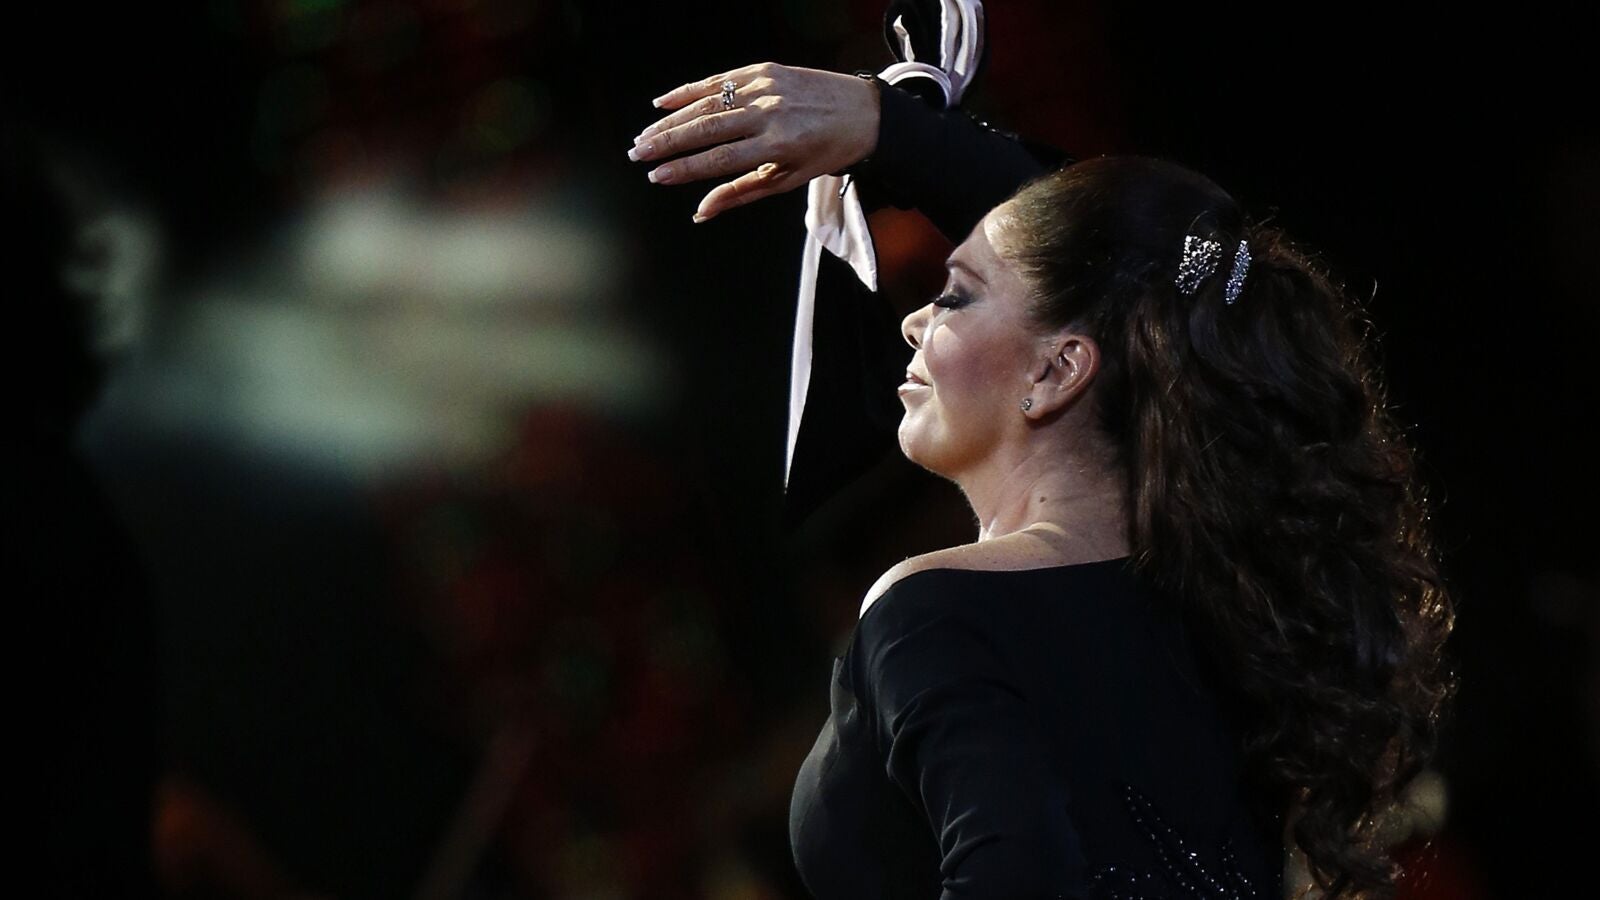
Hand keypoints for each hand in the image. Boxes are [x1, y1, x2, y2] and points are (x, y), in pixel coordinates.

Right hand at [628, 62, 880, 222]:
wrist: (864, 112)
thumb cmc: (826, 152)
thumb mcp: (788, 181)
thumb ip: (741, 193)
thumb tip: (701, 211)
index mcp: (778, 145)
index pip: (719, 159)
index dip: (684, 169)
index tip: (656, 176)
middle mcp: (770, 113)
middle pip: (706, 128)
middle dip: (667, 142)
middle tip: (637, 153)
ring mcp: (767, 87)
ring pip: (708, 102)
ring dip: (672, 119)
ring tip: (646, 135)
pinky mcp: (766, 69)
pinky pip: (721, 79)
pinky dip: (690, 90)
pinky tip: (664, 102)